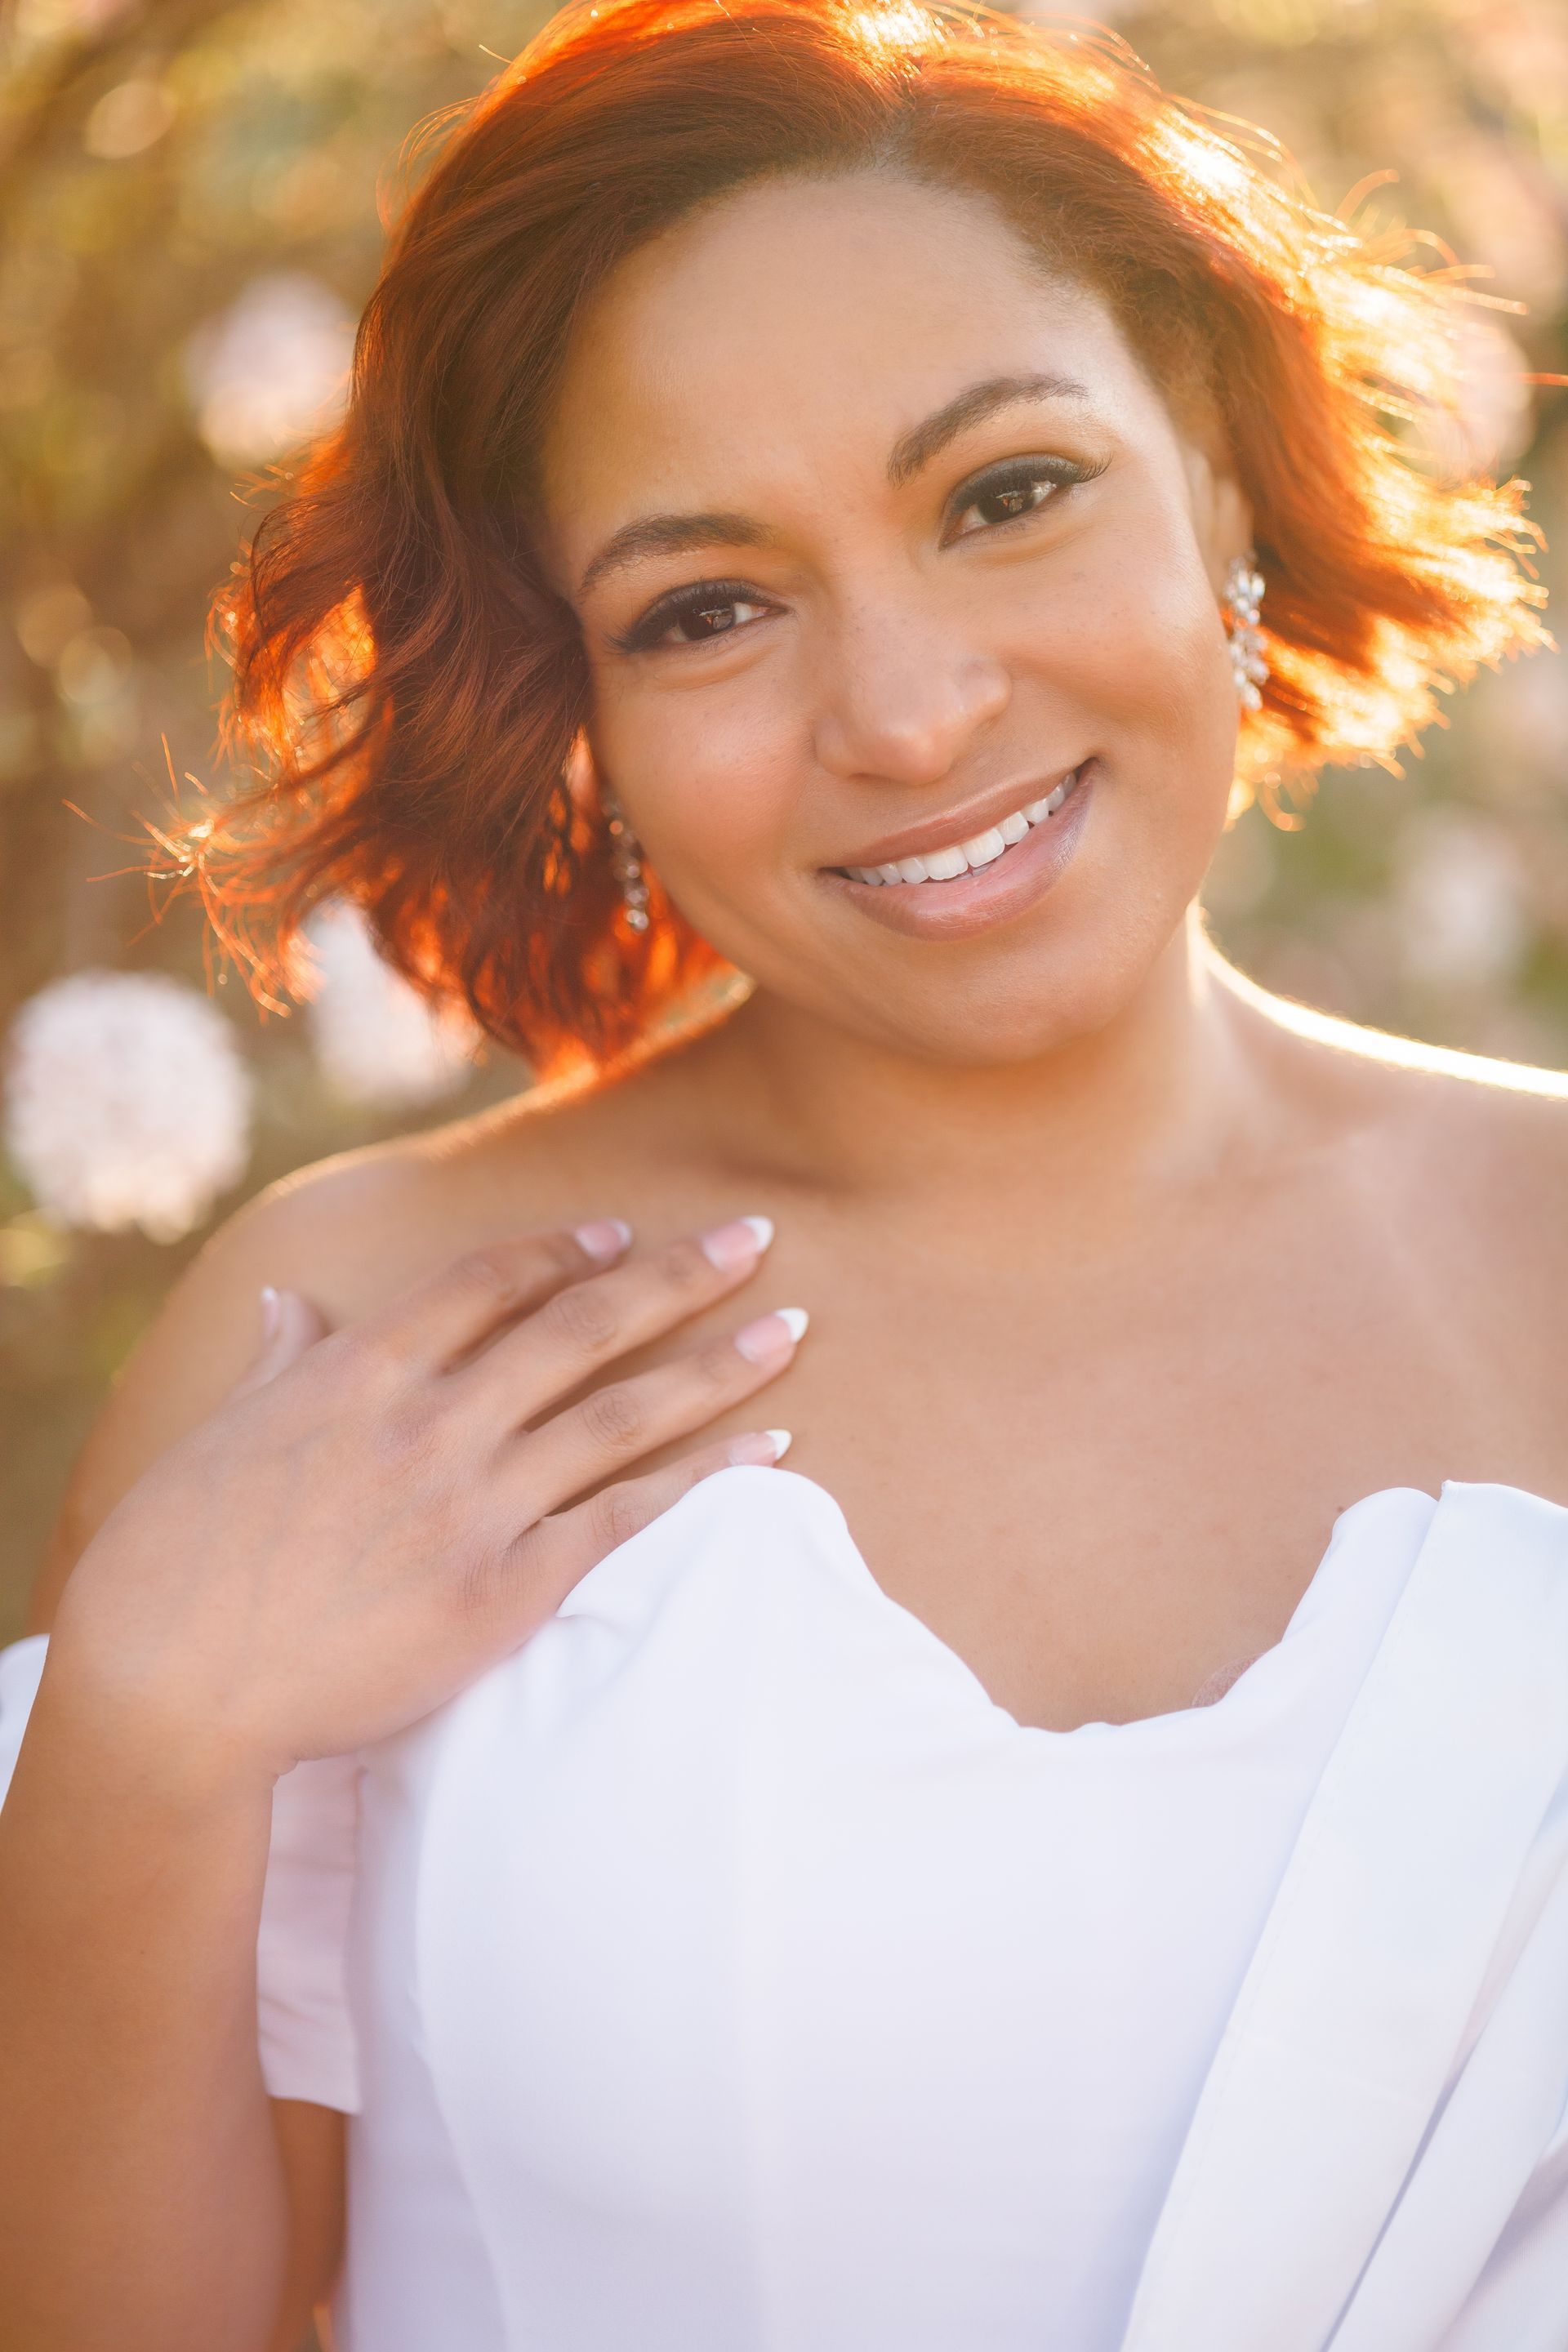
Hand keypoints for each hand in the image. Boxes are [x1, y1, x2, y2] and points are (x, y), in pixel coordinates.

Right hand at [47, 1218, 802, 1788]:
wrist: (172, 1684)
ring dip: (718, 1367)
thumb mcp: (223, 1433)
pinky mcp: (505, 1591)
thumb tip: (290, 1300)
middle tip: (755, 1238)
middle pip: (582, 1327)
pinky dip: (706, 1480)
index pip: (488, 1281)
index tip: (621, 1233)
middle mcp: (433, 1421)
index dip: (565, 1251)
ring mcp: (475, 1505)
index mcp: (362, 1369)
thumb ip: (280, 1362)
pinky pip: (628, 1520)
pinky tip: (769, 1452)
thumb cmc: (177, 1558)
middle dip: (678, 1276)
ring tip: (792, 1330)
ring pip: (625, 1414)